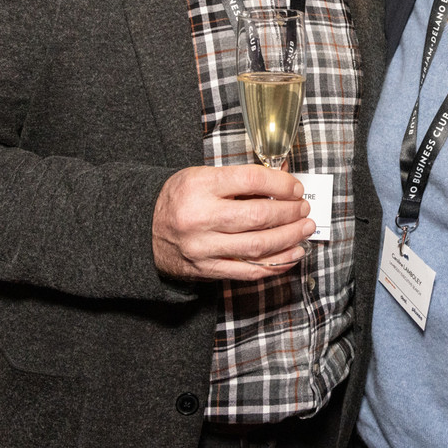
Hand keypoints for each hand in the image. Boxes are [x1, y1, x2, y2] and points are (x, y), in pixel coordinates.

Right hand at [151, 165, 314, 280]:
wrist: (142, 230)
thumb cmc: (178, 199)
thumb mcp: (202, 177)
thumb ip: (241, 179)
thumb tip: (284, 178)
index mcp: (200, 186)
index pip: (251, 180)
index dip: (281, 184)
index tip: (295, 187)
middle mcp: (201, 217)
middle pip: (259, 216)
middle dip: (290, 213)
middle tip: (304, 209)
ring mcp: (204, 247)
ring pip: (258, 246)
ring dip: (289, 238)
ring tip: (305, 229)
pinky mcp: (207, 269)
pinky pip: (248, 270)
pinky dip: (276, 263)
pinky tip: (292, 254)